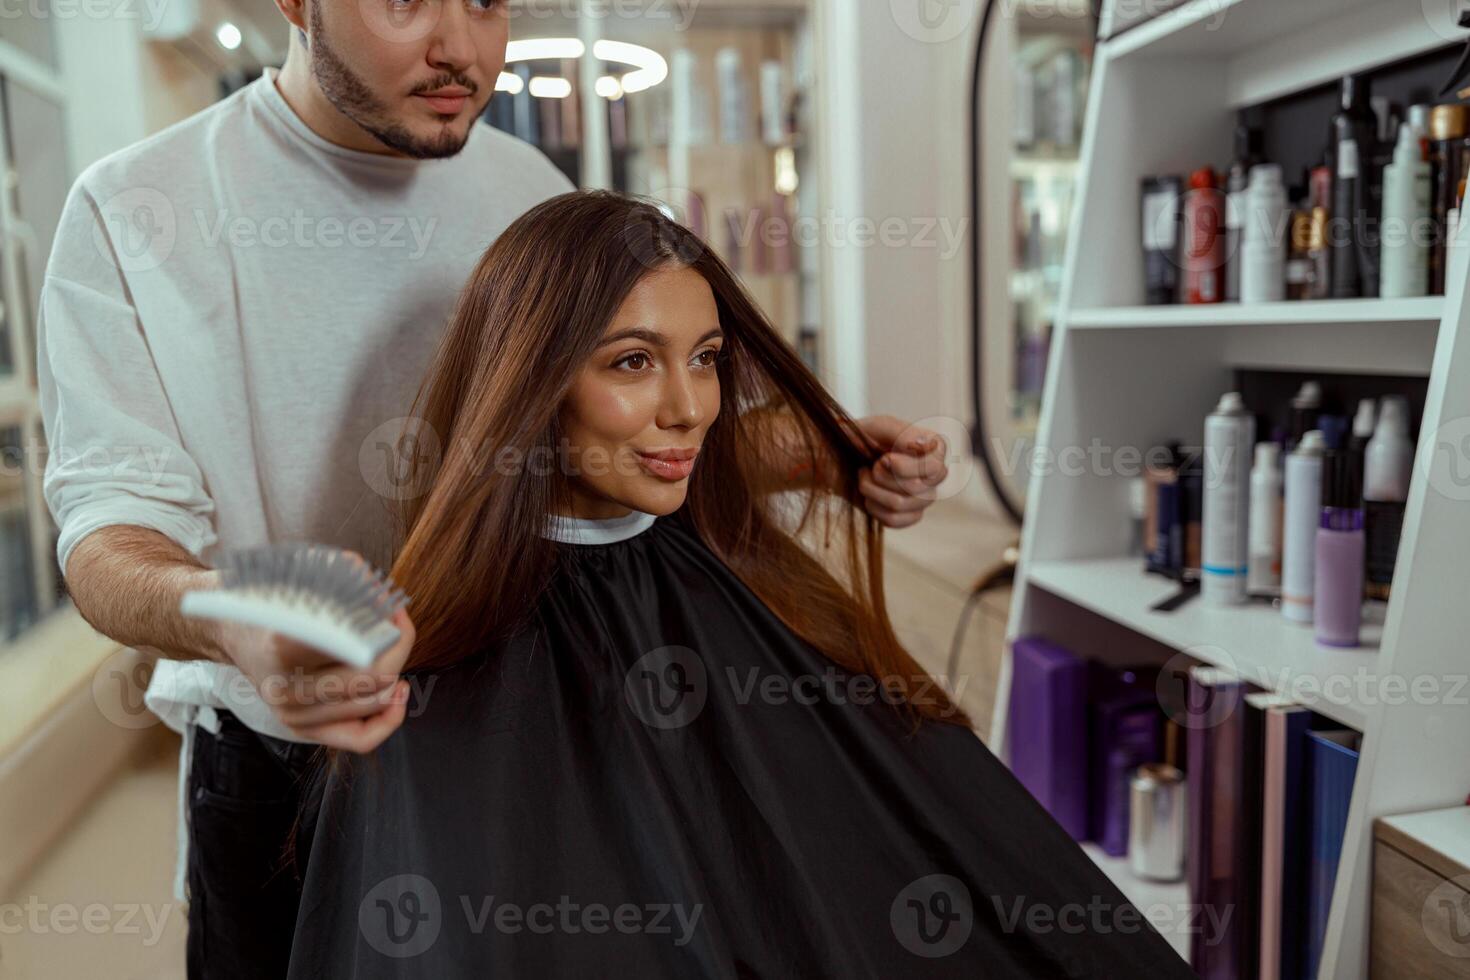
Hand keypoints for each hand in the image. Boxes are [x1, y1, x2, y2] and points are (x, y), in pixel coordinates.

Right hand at [212, 557, 415, 752]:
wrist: (231, 628)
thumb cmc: (269, 599)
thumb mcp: (299, 575)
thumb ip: (343, 578)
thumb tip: (380, 592)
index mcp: (281, 646)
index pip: (355, 648)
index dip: (387, 628)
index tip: (391, 609)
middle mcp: (285, 688)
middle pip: (371, 678)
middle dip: (396, 648)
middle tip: (396, 625)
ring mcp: (291, 713)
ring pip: (372, 704)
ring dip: (395, 672)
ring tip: (391, 648)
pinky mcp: (301, 728)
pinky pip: (360, 739)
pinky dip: (388, 719)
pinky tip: (397, 692)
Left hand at [852, 415, 948, 528]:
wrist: (843, 456)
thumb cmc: (864, 436)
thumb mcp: (878, 426)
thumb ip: (902, 433)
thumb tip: (924, 445)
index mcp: (934, 448)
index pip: (933, 468)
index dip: (903, 467)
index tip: (884, 458)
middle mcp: (935, 474)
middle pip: (914, 488)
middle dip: (881, 477)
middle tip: (870, 466)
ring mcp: (925, 497)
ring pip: (899, 505)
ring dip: (871, 490)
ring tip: (865, 478)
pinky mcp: (911, 515)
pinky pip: (894, 520)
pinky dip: (873, 508)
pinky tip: (869, 496)